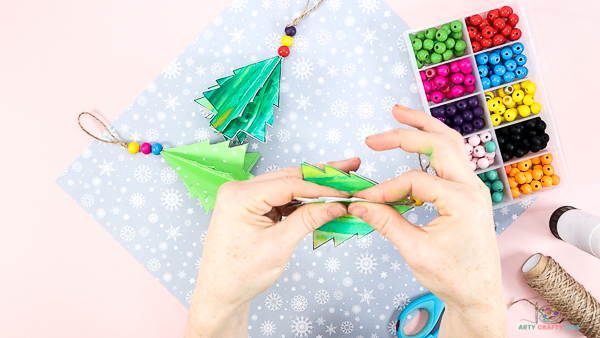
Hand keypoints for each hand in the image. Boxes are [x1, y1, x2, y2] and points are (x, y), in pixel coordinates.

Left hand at [185, 159, 360, 337]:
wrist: (220, 292)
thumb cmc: (240, 274)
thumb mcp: (279, 246)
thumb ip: (308, 220)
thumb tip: (335, 204)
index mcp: (239, 197)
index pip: (288, 184)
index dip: (321, 186)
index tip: (345, 189)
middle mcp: (238, 190)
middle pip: (288, 177)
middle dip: (320, 176)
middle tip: (349, 169)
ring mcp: (243, 197)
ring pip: (285, 185)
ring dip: (312, 187)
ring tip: (339, 183)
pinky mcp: (250, 205)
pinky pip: (279, 196)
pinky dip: (300, 199)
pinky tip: (320, 199)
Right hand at [348, 106, 506, 337]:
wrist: (478, 294)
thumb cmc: (454, 277)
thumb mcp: (415, 251)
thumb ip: (386, 222)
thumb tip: (360, 204)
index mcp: (462, 201)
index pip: (414, 181)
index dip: (385, 188)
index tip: (364, 200)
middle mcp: (472, 188)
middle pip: (439, 143)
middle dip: (406, 132)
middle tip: (375, 136)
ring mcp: (473, 188)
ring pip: (451, 143)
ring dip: (425, 127)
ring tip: (400, 113)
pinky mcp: (469, 193)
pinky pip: (452, 158)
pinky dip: (433, 144)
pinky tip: (417, 141)